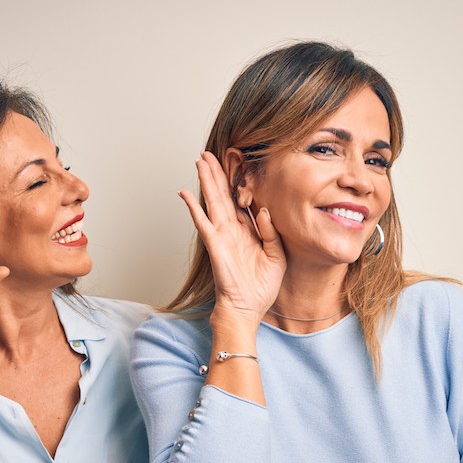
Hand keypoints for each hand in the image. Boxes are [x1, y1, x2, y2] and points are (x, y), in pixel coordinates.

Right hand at [178, 152, 285, 323]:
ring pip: (212, 202)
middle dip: (216, 173)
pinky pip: (202, 222)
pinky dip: (193, 207)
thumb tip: (265, 210)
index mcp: (248, 231)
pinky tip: (184, 193)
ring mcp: (222, 236)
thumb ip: (272, 232)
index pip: (241, 200)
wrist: (247, 308)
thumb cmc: (261, 287)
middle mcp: (232, 230)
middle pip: (223, 195)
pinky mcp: (215, 245)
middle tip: (209, 153)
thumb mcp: (277, 256)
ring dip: (206, 181)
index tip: (236, 161)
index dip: (238, 182)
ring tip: (200, 161)